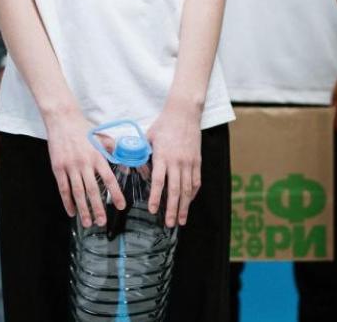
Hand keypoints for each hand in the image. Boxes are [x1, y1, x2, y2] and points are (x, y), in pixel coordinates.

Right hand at [44, 107, 125, 225]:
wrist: (63, 120)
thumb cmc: (84, 130)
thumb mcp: (102, 139)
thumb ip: (114, 151)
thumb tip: (128, 162)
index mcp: (98, 156)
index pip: (109, 178)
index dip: (115, 193)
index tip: (120, 206)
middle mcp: (85, 163)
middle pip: (92, 190)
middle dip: (98, 208)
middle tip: (102, 222)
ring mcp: (70, 166)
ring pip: (78, 192)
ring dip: (83, 209)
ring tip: (88, 222)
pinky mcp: (58, 167)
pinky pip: (63, 188)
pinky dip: (67, 202)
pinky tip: (72, 212)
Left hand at [147, 103, 201, 226]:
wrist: (184, 113)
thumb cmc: (164, 125)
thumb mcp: (148, 138)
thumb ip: (143, 155)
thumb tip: (138, 170)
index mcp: (162, 156)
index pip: (158, 181)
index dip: (155, 197)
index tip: (153, 210)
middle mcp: (177, 161)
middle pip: (174, 190)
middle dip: (172, 209)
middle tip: (169, 223)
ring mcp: (189, 162)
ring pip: (187, 189)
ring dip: (184, 206)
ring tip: (181, 220)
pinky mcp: (197, 161)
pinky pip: (196, 181)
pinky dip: (192, 194)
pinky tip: (188, 203)